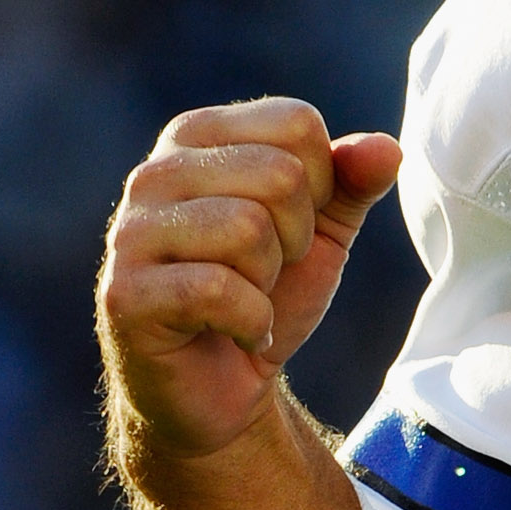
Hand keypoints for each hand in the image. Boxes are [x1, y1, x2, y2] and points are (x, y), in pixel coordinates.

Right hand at [100, 99, 401, 465]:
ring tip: (245, 296)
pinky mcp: (124, 293)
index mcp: (198, 136)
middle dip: (297, 237)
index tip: (289, 226)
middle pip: (279, 175)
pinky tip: (234, 332)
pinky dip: (252, 322)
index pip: (295, 123)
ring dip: (268, 280)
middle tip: (267, 271)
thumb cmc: (270, 293)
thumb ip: (354, 180)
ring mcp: (131, 233)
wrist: (225, 386)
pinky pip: (219, 290)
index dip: (320, 184)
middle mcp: (155, 172)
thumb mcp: (325, 229)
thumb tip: (386, 149)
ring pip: (247, 229)